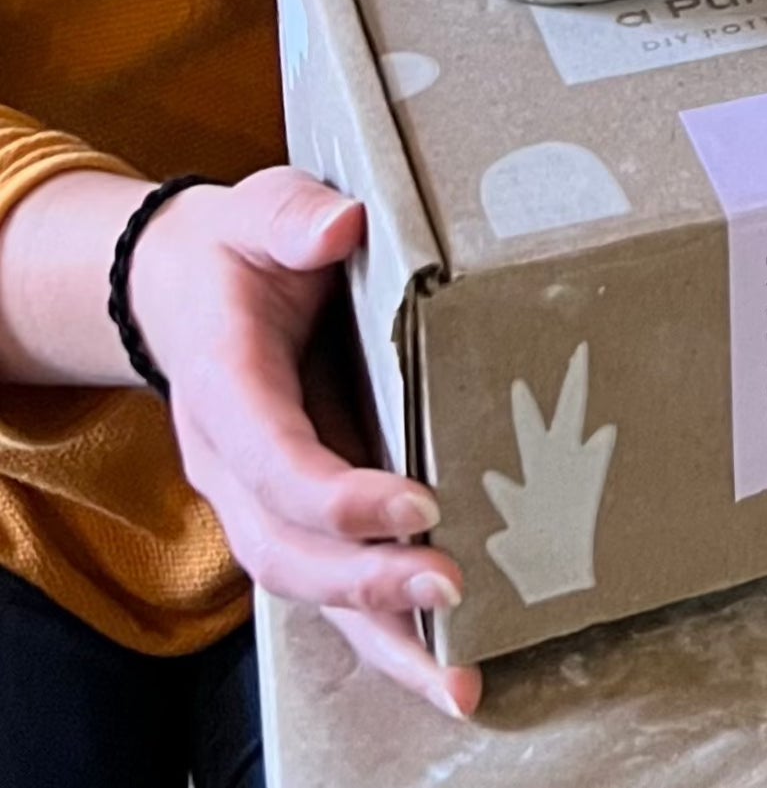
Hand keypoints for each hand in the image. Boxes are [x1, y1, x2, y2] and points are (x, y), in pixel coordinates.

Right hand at [134, 171, 479, 720]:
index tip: (416, 504)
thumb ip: (293, 218)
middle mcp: (234, 463)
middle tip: (452, 592)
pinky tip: (444, 669)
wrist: (187, 287)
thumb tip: (340, 227)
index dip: (337, 493)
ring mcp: (260, 500)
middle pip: (287, 549)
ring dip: (382, 638)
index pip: (274, 457)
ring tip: (457, 680)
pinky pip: (334, 584)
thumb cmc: (240, 249)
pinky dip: (383, 634)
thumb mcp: (259, 208)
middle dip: (367, 582)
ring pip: (309, 589)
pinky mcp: (296, 514)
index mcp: (225, 387)